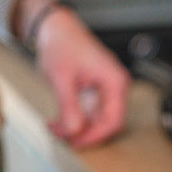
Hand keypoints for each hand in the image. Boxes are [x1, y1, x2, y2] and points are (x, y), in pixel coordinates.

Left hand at [35, 7, 129, 147]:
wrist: (55, 28)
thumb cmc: (62, 44)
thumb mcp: (62, 78)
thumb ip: (69, 106)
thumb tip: (74, 130)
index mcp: (114, 81)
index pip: (113, 120)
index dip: (95, 136)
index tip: (76, 142)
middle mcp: (115, 86)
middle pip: (108, 122)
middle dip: (85, 133)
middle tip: (64, 139)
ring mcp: (107, 88)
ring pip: (98, 119)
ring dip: (78, 127)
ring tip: (56, 129)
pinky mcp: (97, 90)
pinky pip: (91, 112)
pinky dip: (76, 119)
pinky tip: (60, 121)